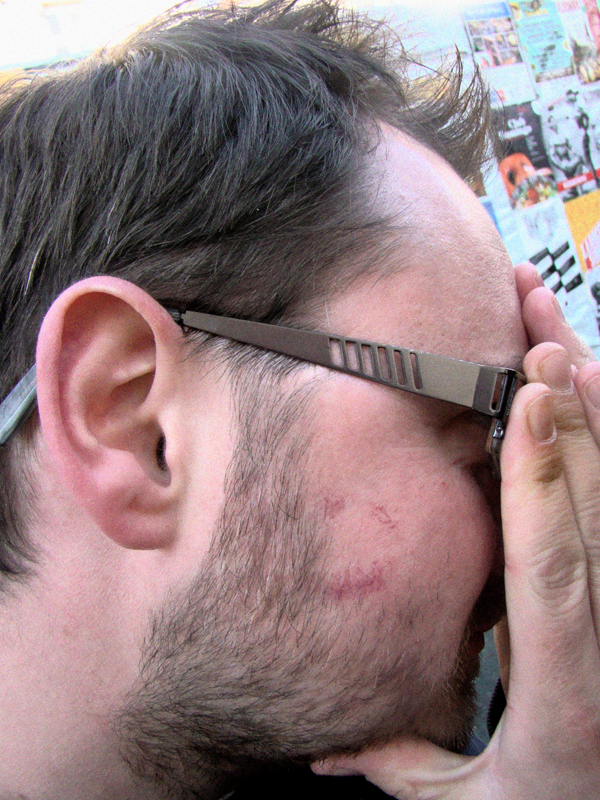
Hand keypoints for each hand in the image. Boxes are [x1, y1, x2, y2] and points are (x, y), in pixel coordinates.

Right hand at [312, 262, 599, 798]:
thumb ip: (405, 766)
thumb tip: (323, 750)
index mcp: (570, 684)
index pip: (558, 569)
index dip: (541, 483)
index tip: (525, 403)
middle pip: (594, 505)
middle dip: (564, 412)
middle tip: (533, 330)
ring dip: (589, 400)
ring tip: (551, 325)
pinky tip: (590, 374)